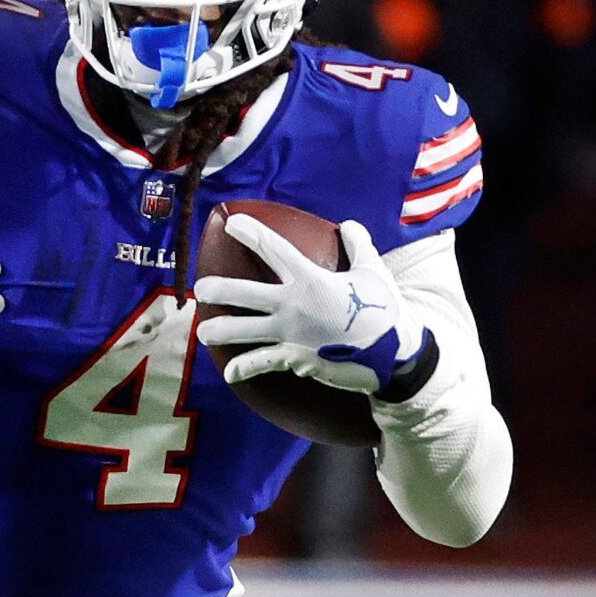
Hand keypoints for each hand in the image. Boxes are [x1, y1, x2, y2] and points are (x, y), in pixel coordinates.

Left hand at [195, 215, 424, 393]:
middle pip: (243, 293)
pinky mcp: (293, 358)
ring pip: (243, 330)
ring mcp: (290, 333)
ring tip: (202, 333)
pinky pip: (261, 363)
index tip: (231, 222)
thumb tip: (349, 225)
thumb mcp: (374, 272)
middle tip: (201, 288)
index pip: (275, 249)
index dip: (251, 233)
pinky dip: (243, 369)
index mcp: (311, 279)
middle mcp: (293, 304)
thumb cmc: (385, 311)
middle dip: (218, 289)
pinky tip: (229, 374)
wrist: (394, 355)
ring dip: (219, 331)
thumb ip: (359, 246)